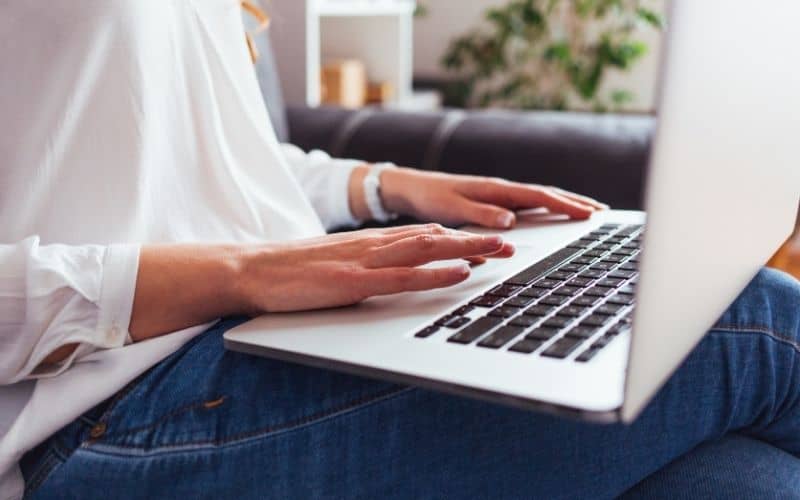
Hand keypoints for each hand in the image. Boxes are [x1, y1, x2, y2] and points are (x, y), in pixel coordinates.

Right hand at [236, 224, 513, 312]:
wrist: (251, 269)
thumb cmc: (290, 271)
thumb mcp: (335, 264)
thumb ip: (364, 266)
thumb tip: (386, 275)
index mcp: (369, 243)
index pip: (422, 235)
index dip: (459, 237)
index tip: (486, 241)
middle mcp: (373, 245)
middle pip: (434, 237)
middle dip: (475, 240)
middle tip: (510, 243)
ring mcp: (364, 261)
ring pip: (427, 249)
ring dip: (468, 249)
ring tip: (500, 250)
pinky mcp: (353, 281)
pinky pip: (403, 276)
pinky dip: (436, 273)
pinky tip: (460, 274)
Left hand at [379, 168, 607, 228]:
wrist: (410, 188)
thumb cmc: (429, 198)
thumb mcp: (453, 209)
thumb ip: (482, 215)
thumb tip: (511, 222)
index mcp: (496, 189)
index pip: (539, 196)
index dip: (565, 205)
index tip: (588, 214)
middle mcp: (501, 188)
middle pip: (546, 193)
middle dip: (574, 201)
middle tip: (602, 212)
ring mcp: (498, 193)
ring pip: (539, 197)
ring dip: (564, 203)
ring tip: (587, 212)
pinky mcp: (493, 200)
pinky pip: (527, 203)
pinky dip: (546, 207)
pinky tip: (553, 213)